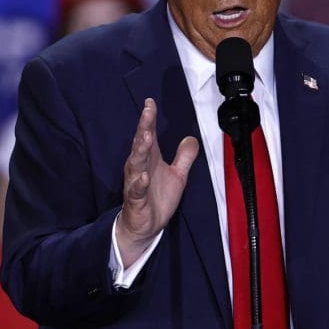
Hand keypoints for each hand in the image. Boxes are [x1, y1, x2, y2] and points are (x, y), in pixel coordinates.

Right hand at [116, 98, 198, 266]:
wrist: (144, 226)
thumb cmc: (156, 197)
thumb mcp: (178, 175)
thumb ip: (184, 157)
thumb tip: (192, 138)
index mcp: (149, 159)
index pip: (148, 134)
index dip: (149, 118)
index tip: (150, 103)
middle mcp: (140, 167)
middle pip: (141, 144)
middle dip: (144, 127)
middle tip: (147, 113)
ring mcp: (136, 182)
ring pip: (137, 163)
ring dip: (141, 150)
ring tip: (146, 136)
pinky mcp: (136, 200)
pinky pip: (137, 190)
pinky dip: (140, 183)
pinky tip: (145, 177)